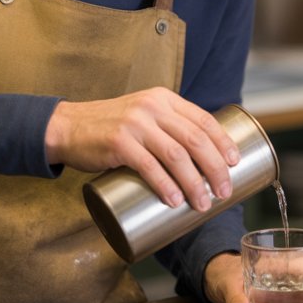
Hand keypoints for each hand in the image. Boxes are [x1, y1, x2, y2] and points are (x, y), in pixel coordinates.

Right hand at [43, 88, 238, 210]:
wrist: (67, 127)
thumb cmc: (110, 128)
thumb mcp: (143, 115)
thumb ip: (168, 127)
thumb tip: (202, 160)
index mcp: (164, 99)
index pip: (203, 120)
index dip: (223, 143)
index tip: (235, 163)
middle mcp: (153, 107)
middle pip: (195, 139)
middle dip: (215, 168)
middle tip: (224, 191)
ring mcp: (135, 124)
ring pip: (176, 155)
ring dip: (194, 183)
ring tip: (203, 203)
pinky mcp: (118, 142)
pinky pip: (149, 166)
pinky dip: (165, 185)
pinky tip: (175, 200)